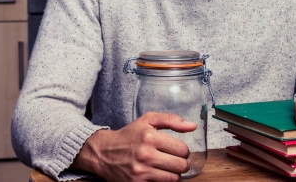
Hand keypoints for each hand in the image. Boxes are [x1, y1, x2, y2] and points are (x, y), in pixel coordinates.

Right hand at [71, 112, 196, 181]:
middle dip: (181, 163)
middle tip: (174, 160)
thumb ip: (171, 120)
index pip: (183, 150)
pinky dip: (162, 181)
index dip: (183, 150)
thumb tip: (192, 126)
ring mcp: (141, 171)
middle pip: (181, 166)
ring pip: (173, 178)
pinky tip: (156, 173)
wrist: (103, 152)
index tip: (177, 150)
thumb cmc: (128, 135)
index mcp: (150, 137)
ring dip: (173, 173)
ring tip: (165, 167)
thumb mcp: (148, 120)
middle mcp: (146, 154)